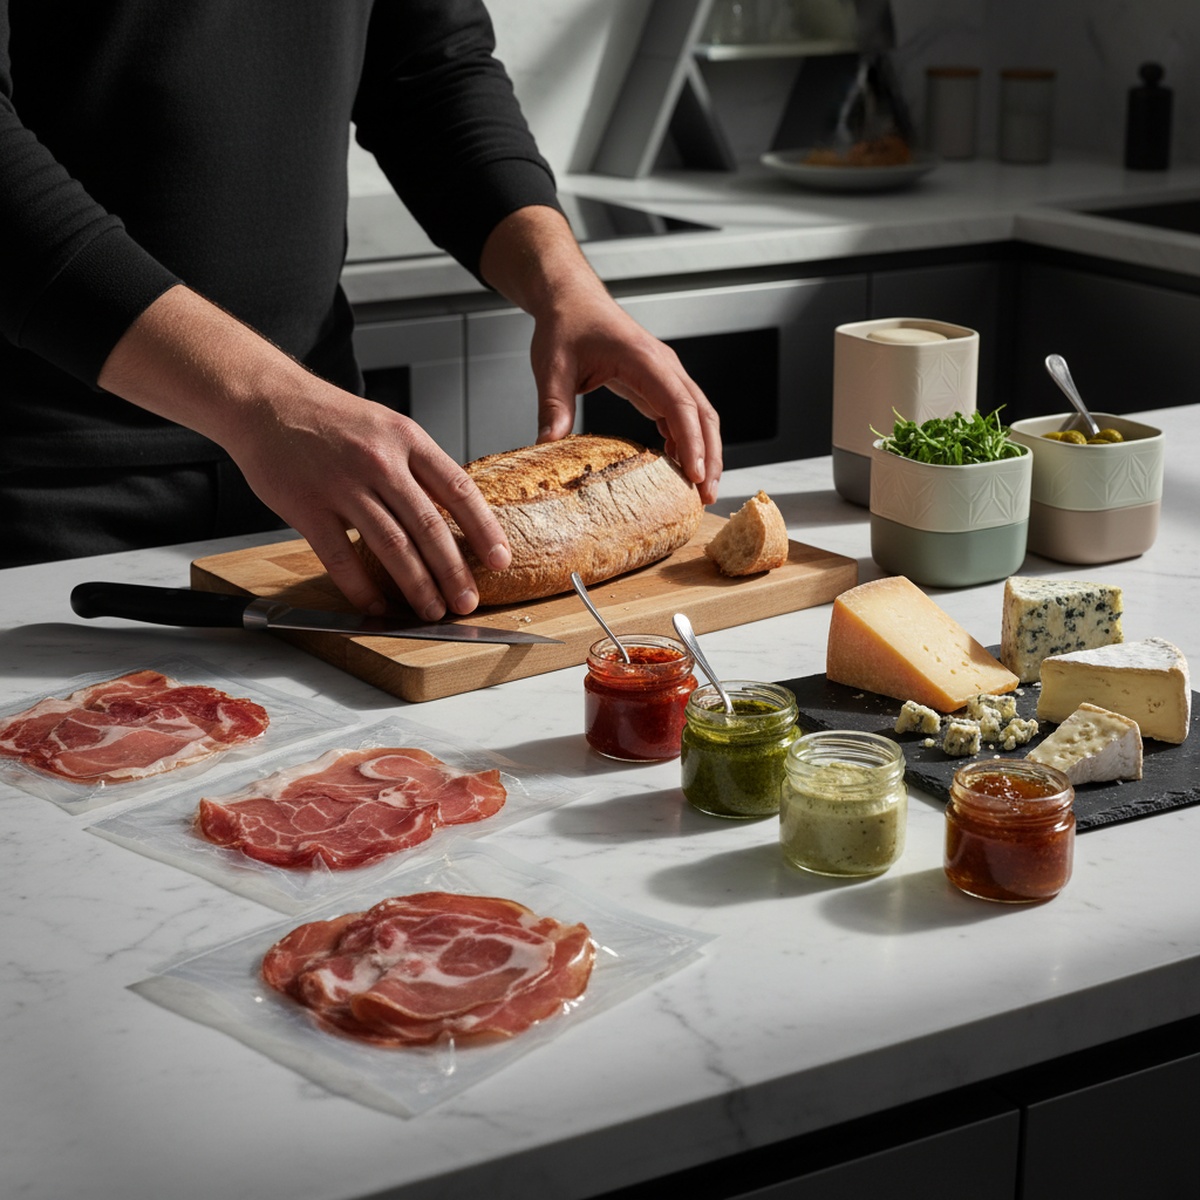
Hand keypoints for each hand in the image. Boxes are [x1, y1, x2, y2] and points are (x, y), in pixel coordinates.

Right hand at [228, 383, 510, 618]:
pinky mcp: (307, 507)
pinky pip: (341, 557)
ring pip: (391, 546)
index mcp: (407, 439)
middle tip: (467, 601)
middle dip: (453, 571)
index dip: (484, 529)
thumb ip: (418, 466)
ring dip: (417, 585)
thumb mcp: (387, 426)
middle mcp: (380, 461)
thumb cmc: (330, 418)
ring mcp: (343, 485)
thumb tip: (453, 513)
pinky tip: (375, 607)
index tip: (500, 560)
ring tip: (432, 611)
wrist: (266, 400)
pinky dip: (361, 588)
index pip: (458, 490)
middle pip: (429, 526)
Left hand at [480, 207, 722, 504]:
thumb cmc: (565, 325)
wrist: (570, 300)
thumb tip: (548, 445)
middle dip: (710, 455)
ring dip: (705, 451)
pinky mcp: (657, 384)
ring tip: (701, 490)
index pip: (679, 404)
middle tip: (707, 495)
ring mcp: (664, 375)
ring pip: (699, 416)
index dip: (691, 441)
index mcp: (643, 359)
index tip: (694, 475)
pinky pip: (682, 415)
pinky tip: (681, 467)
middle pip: (702, 414)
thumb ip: (553, 406)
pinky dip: (687, 441)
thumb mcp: (552, 366)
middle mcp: (664, 366)